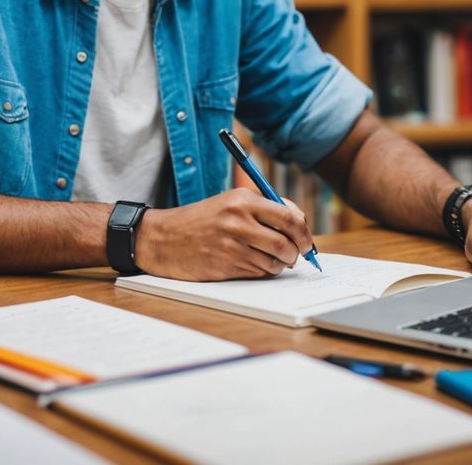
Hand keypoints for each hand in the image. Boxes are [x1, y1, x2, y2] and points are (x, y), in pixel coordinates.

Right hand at [134, 189, 316, 280]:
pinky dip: (263, 271)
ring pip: (275, 260)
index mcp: (242, 199)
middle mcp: (238, 220)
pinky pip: (259, 272)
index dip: (303, 231)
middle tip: (297, 254)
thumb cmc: (201, 220)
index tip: (307, 240)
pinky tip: (254, 264)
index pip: (288, 215)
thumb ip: (263, 208)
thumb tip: (298, 223)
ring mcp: (232, 245)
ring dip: (280, 264)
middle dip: (297, 251)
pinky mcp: (226, 266)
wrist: (164, 238)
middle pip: (286, 241)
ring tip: (271, 258)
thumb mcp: (231, 202)